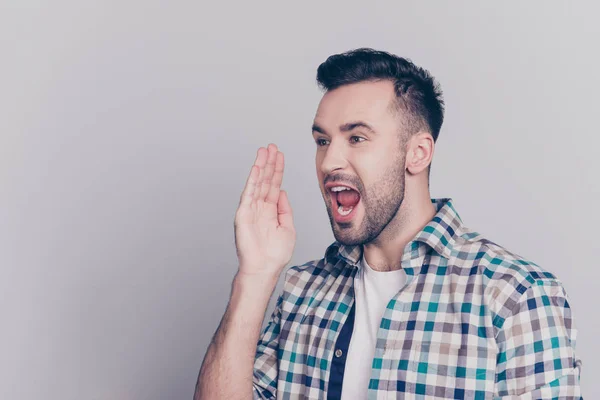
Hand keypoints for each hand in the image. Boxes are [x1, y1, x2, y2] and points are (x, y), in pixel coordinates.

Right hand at [234, 144, 295, 278]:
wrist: (264, 268)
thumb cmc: (275, 254)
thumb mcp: (288, 227)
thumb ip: (285, 209)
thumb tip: (282, 191)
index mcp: (270, 210)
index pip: (274, 185)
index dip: (277, 170)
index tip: (280, 155)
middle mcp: (259, 207)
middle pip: (265, 180)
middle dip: (269, 163)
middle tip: (272, 146)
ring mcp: (250, 209)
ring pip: (256, 183)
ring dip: (260, 166)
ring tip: (264, 151)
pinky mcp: (243, 214)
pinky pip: (248, 193)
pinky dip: (252, 180)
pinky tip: (256, 168)